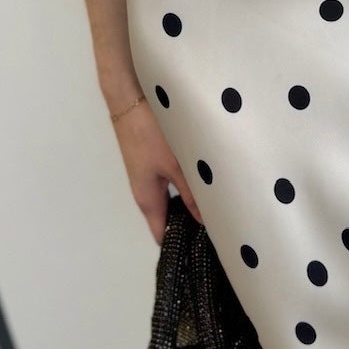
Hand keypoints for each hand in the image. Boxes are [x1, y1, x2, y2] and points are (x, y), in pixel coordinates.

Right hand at [110, 97, 204, 243]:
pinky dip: (185, 190)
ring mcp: (148, 178)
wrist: (130, 100)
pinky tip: (204, 185)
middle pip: (167, 220)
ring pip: (170, 201)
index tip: (204, 249)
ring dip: (189, 206)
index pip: (161, 236)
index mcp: (147, 200)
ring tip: (217, 209)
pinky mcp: (152, 165)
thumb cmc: (149, 134)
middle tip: (219, 228)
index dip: (180, 245)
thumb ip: (191, 192)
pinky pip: (170, 187)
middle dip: (189, 226)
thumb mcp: (175, 164)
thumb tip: (206, 220)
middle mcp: (145, 194)